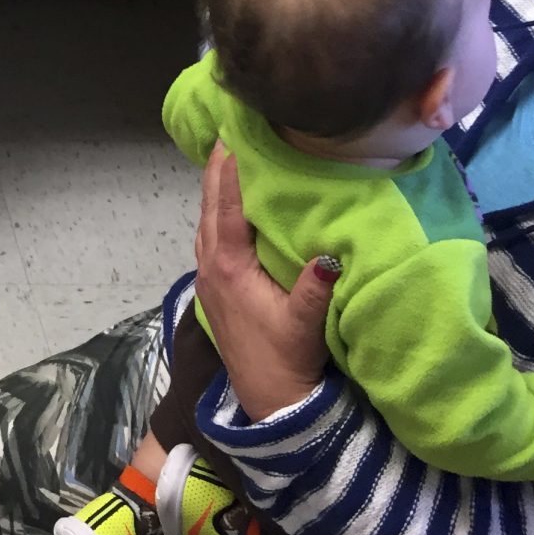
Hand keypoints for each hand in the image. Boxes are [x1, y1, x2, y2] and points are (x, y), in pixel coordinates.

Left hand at [194, 140, 339, 418]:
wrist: (269, 399)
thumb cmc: (287, 360)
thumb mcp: (305, 324)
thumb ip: (314, 289)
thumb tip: (328, 257)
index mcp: (229, 268)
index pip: (227, 209)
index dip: (228, 173)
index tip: (231, 138)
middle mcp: (211, 267)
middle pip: (208, 208)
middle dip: (214, 172)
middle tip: (223, 135)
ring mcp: (208, 278)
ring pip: (205, 222)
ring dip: (212, 191)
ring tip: (223, 161)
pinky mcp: (213, 289)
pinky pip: (208, 238)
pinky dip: (214, 214)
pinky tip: (224, 208)